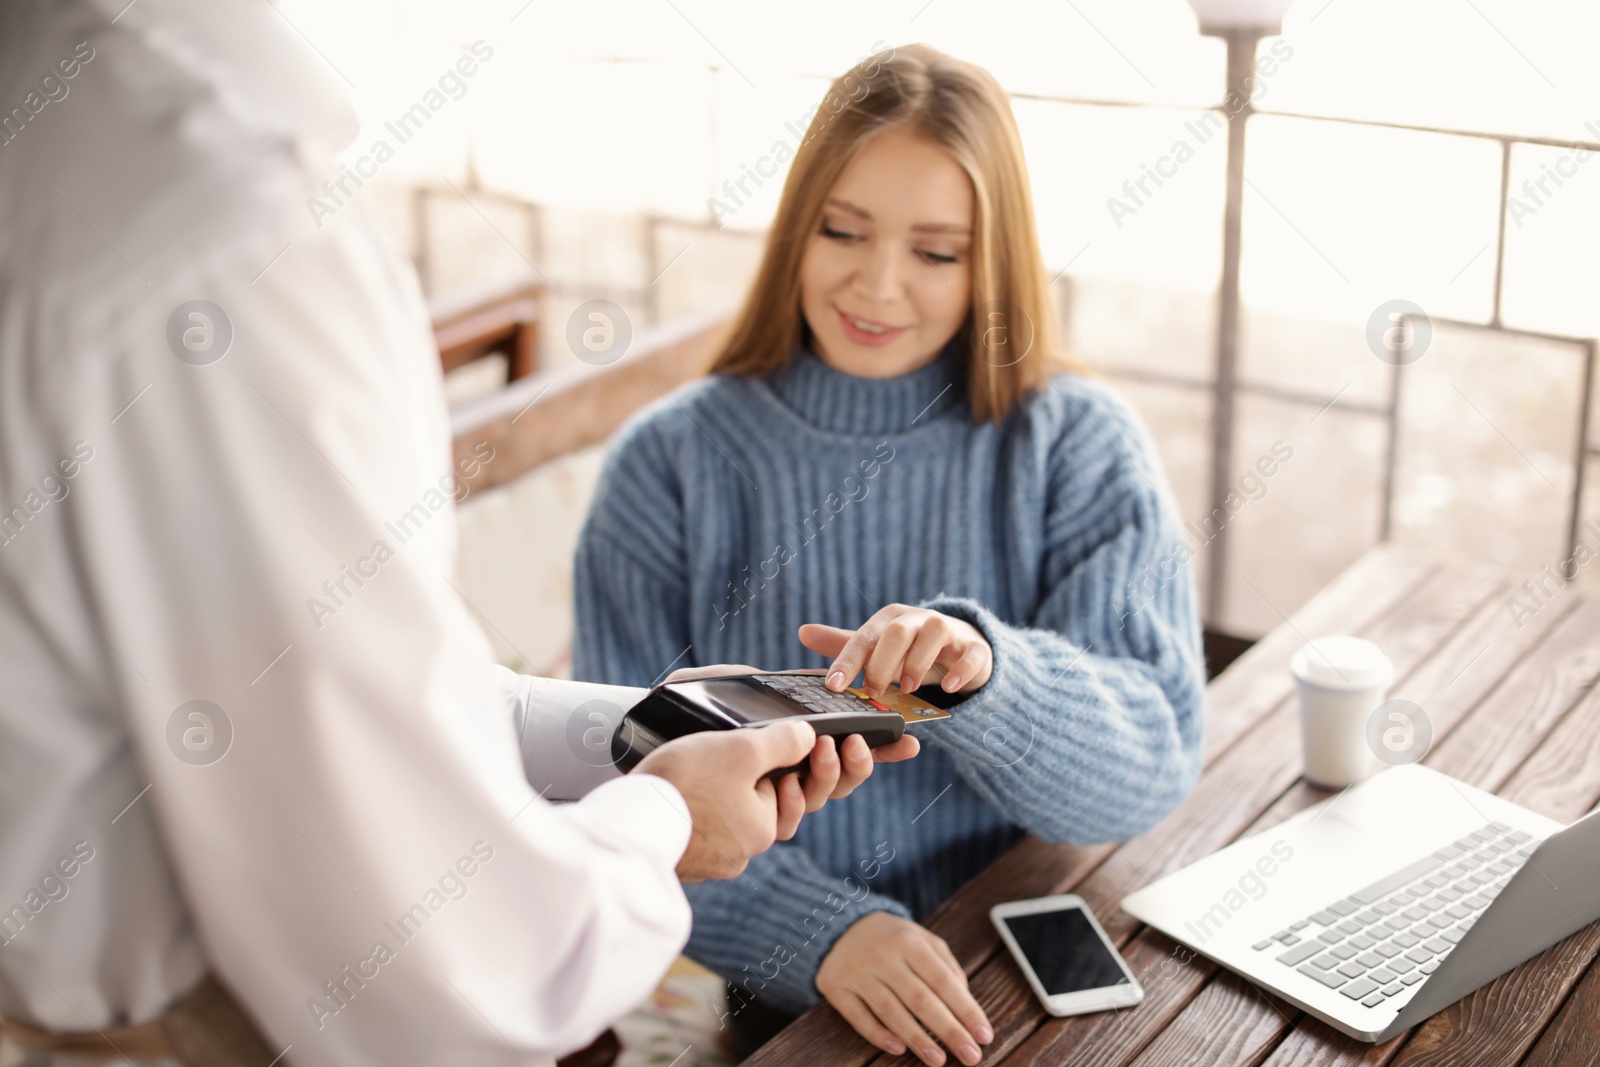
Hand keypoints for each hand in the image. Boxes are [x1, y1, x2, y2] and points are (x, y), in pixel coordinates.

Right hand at [634, 722, 816, 881]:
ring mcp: (709, 863)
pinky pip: (695, 834)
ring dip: (709, 799)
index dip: (756, 763)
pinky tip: (672, 799)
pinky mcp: (682, 863)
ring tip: (687, 780)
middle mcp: (741, 855)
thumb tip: (808, 739)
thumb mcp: (741, 749)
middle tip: (705, 766)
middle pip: (750, 805)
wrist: (626, 823)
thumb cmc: (684, 784)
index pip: (776, 786)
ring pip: (721, 820)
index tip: (730, 755)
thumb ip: (782, 742)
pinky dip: (688, 816)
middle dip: (733, 782)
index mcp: (762, 830)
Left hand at [663, 664, 920, 810]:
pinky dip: (796, 801)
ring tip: (830, 750)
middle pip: (838, 777)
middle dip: (860, 763)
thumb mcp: (713, 687)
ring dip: (832, 775)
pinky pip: (788, 820)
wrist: (634, 753)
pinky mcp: (748, 823)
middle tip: (859, 744)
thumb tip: (783, 677)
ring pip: (819, 797)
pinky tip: (790, 782)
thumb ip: (753, 681)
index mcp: (780, 744)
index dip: (876, 747)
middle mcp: (779, 774)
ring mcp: (765, 800)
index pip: (838, 747)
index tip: (908, 739)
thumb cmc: (671, 721)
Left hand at [799, 605, 992, 697]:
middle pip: (897, 631)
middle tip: (874, 692)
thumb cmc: (911, 649)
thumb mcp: (878, 647)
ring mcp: (949, 630)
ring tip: (907, 688)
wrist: (961, 647)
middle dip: (882, 663)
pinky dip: (961, 669)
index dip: (847, 662)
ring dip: (918, 662)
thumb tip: (802, 632)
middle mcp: (917, 619)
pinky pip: (971, 654)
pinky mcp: (975, 648)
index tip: (833, 686)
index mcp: (889, 620)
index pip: (864, 637)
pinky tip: (950, 687)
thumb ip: (844, 645)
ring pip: (934, 633)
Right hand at [817, 912, 993, 1066]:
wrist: (842, 925)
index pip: (944, 981)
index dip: (966, 1010)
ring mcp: (857, 972)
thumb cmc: (892, 939)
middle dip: (949, 1031)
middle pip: (921, 1000)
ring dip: (918, 1039)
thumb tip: (965, 1003)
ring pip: (891, 1012)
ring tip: (939, 1060)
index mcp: (909, 941)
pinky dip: (879, 1035)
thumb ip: (946, 966)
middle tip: (970, 1056)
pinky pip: (859, 1018)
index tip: (983, 1035)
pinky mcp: (836, 988)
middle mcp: (882, 956)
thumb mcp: (922, 939)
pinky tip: (899, 1048)